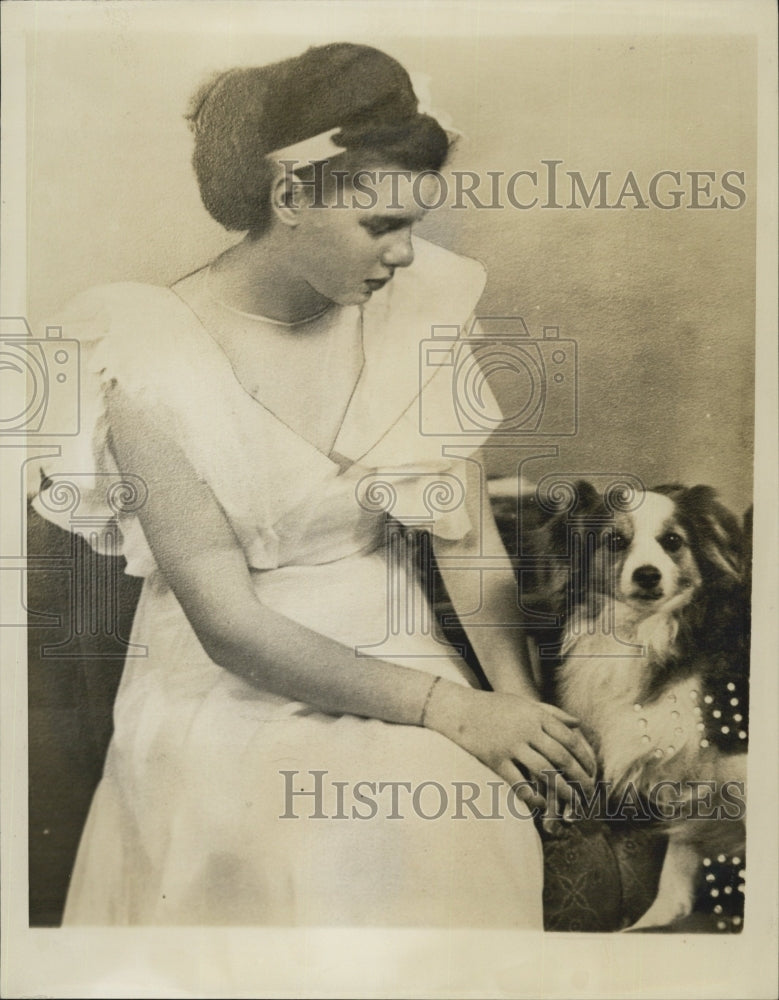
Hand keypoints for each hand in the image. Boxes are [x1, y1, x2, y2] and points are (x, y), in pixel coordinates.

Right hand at [424, 682, 597, 813]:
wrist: (458, 708)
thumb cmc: (493, 706)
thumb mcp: (524, 703)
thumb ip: (552, 713)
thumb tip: (578, 724)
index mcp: (536, 715)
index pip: (569, 738)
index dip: (584, 757)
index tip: (593, 771)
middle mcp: (526, 730)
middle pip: (561, 757)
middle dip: (579, 776)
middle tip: (589, 791)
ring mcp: (510, 745)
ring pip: (544, 772)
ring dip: (562, 789)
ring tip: (573, 802)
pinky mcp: (495, 760)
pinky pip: (518, 782)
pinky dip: (533, 796)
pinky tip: (542, 804)